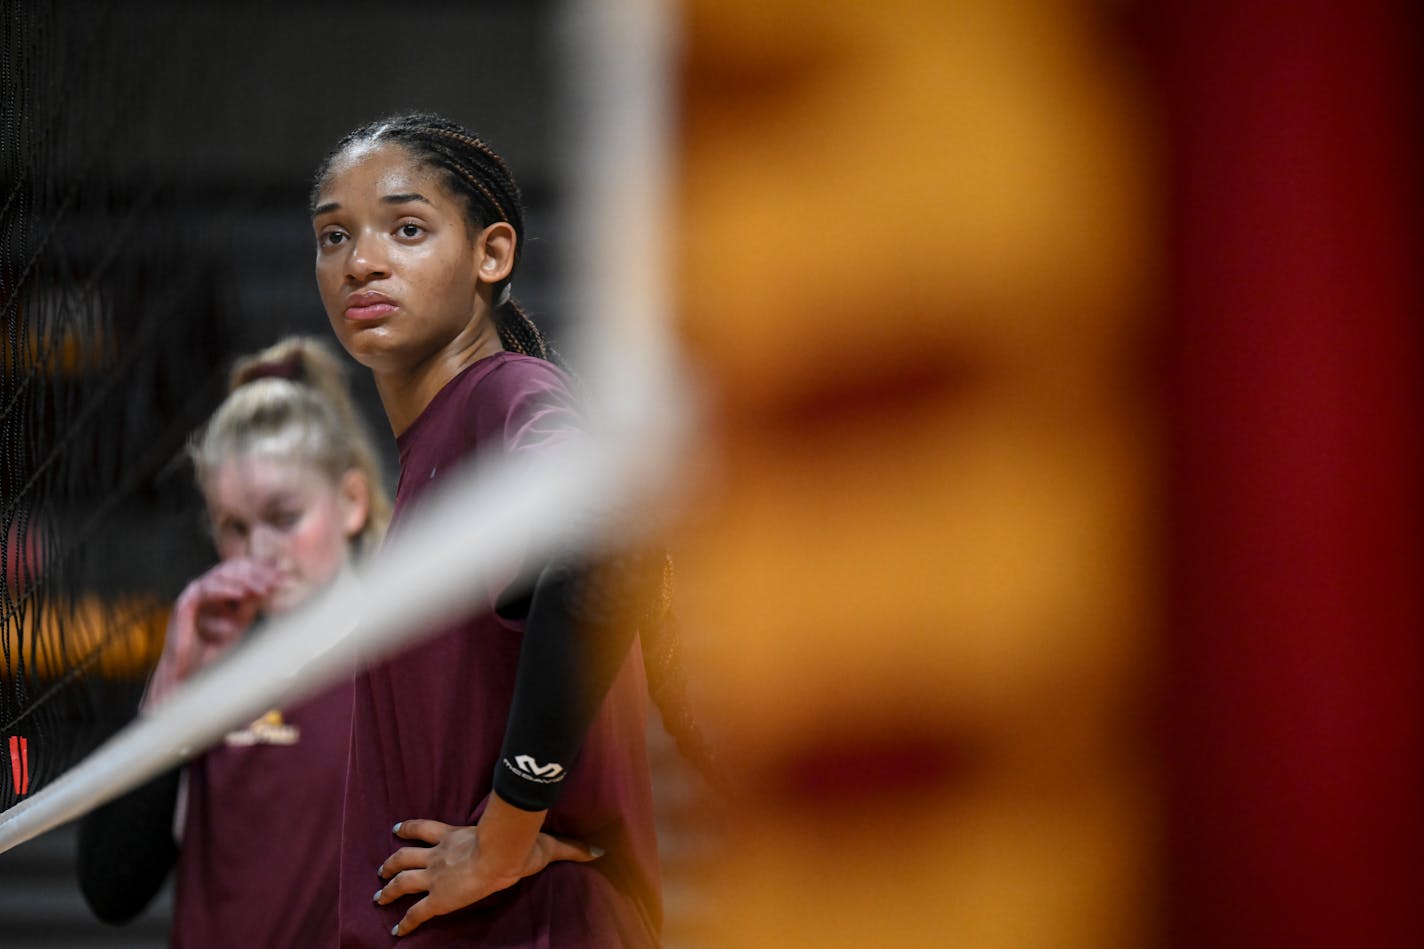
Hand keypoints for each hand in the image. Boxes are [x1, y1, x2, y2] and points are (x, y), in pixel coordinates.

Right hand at [143, 558, 278, 710]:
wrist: (192, 670)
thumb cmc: (215, 645)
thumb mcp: (241, 620)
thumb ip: (253, 601)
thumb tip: (274, 583)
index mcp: (221, 586)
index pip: (244, 569)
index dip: (265, 571)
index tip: (285, 578)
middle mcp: (207, 585)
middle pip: (234, 568)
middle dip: (258, 573)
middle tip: (277, 581)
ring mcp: (195, 592)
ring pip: (222, 575)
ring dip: (245, 580)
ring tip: (264, 588)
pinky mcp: (185, 603)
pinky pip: (207, 591)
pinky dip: (225, 590)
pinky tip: (242, 593)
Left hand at [375, 804, 602, 936]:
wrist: (498, 857)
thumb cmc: (518, 847)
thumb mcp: (543, 844)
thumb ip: (568, 848)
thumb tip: (597, 850)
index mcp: (456, 836)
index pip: (426, 828)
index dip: (409, 828)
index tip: (396, 829)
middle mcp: (440, 854)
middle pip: (406, 853)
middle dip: (391, 861)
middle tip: (381, 868)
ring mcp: (435, 875)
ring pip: (402, 878)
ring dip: (388, 887)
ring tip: (378, 895)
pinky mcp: (436, 899)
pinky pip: (414, 913)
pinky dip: (403, 923)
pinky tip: (395, 932)